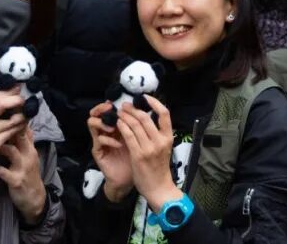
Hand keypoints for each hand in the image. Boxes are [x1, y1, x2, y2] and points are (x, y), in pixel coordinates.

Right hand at [0, 88, 26, 180]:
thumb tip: (6, 96)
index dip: (9, 92)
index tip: (18, 90)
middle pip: (2, 104)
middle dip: (17, 100)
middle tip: (25, 101)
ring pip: (11, 120)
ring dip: (22, 116)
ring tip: (26, 115)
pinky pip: (12, 133)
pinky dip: (19, 128)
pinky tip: (22, 127)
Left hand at [0, 127, 46, 223]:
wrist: (34, 198)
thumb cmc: (29, 174)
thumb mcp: (30, 156)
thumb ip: (25, 141)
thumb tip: (20, 124)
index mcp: (30, 148)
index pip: (25, 128)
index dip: (14, 118)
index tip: (0, 112)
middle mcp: (28, 155)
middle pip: (19, 135)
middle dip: (6, 127)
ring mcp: (22, 167)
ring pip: (11, 151)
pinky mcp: (15, 180)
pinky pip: (2, 171)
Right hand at [88, 102, 132, 201]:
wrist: (128, 179)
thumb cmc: (136, 159)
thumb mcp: (141, 140)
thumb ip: (140, 126)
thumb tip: (147, 109)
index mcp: (116, 126)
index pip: (108, 109)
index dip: (111, 103)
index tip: (120, 102)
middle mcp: (106, 131)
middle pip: (96, 112)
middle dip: (103, 108)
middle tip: (112, 108)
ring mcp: (100, 140)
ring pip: (92, 122)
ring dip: (104, 122)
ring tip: (116, 126)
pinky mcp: (98, 151)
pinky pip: (99, 140)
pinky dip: (109, 140)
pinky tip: (120, 144)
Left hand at [117, 96, 181, 211]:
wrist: (158, 188)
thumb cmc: (160, 168)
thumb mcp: (164, 148)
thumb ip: (158, 134)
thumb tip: (148, 118)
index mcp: (168, 138)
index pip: (164, 114)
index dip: (154, 102)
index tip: (144, 98)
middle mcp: (160, 141)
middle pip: (146, 117)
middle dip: (133, 109)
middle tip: (125, 105)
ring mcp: (149, 148)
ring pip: (135, 125)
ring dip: (125, 116)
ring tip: (120, 113)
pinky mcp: (138, 155)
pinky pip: (128, 136)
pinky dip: (122, 127)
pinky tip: (118, 124)